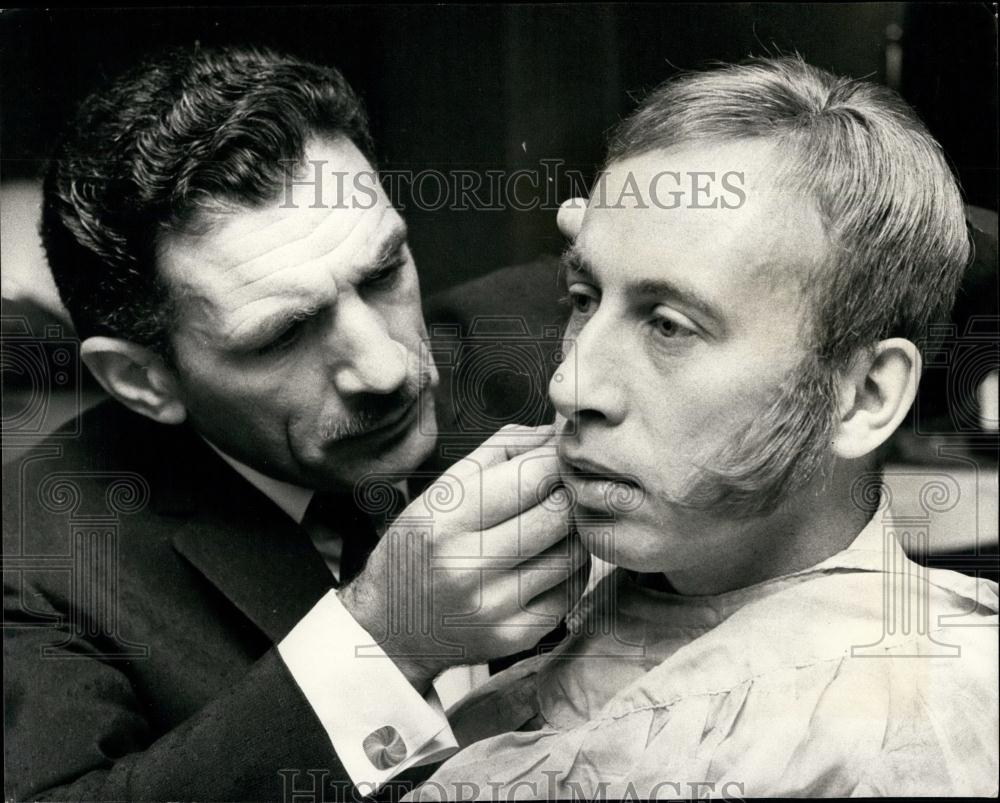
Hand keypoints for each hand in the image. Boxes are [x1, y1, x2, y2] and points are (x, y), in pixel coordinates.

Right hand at [340, 424, 588, 691]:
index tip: (561, 453)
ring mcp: (495, 606)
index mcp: (447, 520)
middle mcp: (469, 566)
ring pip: (573, 552)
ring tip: (558, 521)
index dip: (557, 458)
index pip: (530, 477)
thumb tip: (558, 431)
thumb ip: (501, 451)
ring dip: (575, 530)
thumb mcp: (441, 491)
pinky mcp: (516, 636)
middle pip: (558, 515)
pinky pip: (571, 590)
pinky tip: (553, 557)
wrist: (391, 629)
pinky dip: (573, 567)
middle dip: (570, 492)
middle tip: (566, 485)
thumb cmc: (421, 546)